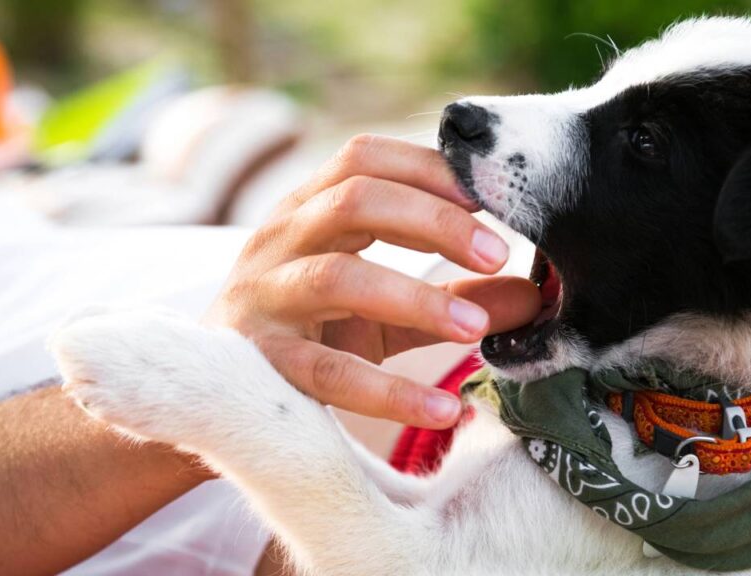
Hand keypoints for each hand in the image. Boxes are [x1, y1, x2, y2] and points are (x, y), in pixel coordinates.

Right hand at [203, 135, 539, 428]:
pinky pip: (326, 372)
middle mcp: (279, 239)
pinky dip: (390, 392)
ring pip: (338, 277)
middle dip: (435, 221)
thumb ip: (455, 296)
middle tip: (498, 252)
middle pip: (355, 198)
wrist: (215, 392)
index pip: (365, 159)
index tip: (494, 200)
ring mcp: (263, 298)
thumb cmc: (315, 333)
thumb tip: (535, 293)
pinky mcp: (257, 363)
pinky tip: (444, 409)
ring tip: (476, 331)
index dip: (431, 170)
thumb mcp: (389, 309)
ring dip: (417, 295)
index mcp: (309, 211)